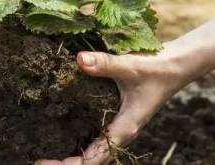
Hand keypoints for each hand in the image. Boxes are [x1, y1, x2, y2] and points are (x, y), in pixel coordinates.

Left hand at [36, 42, 198, 164]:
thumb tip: (79, 60)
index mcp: (124, 128)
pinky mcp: (116, 118)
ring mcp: (118, 127)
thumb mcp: (130, 66)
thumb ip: (105, 64)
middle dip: (66, 163)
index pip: (95, 158)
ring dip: (72, 155)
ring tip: (45, 151)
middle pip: (92, 160)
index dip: (71, 164)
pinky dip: (79, 142)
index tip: (46, 161)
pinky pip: (97, 138)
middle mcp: (120, 133)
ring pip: (94, 152)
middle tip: (39, 159)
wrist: (176, 66)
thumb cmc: (156, 68)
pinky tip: (62, 133)